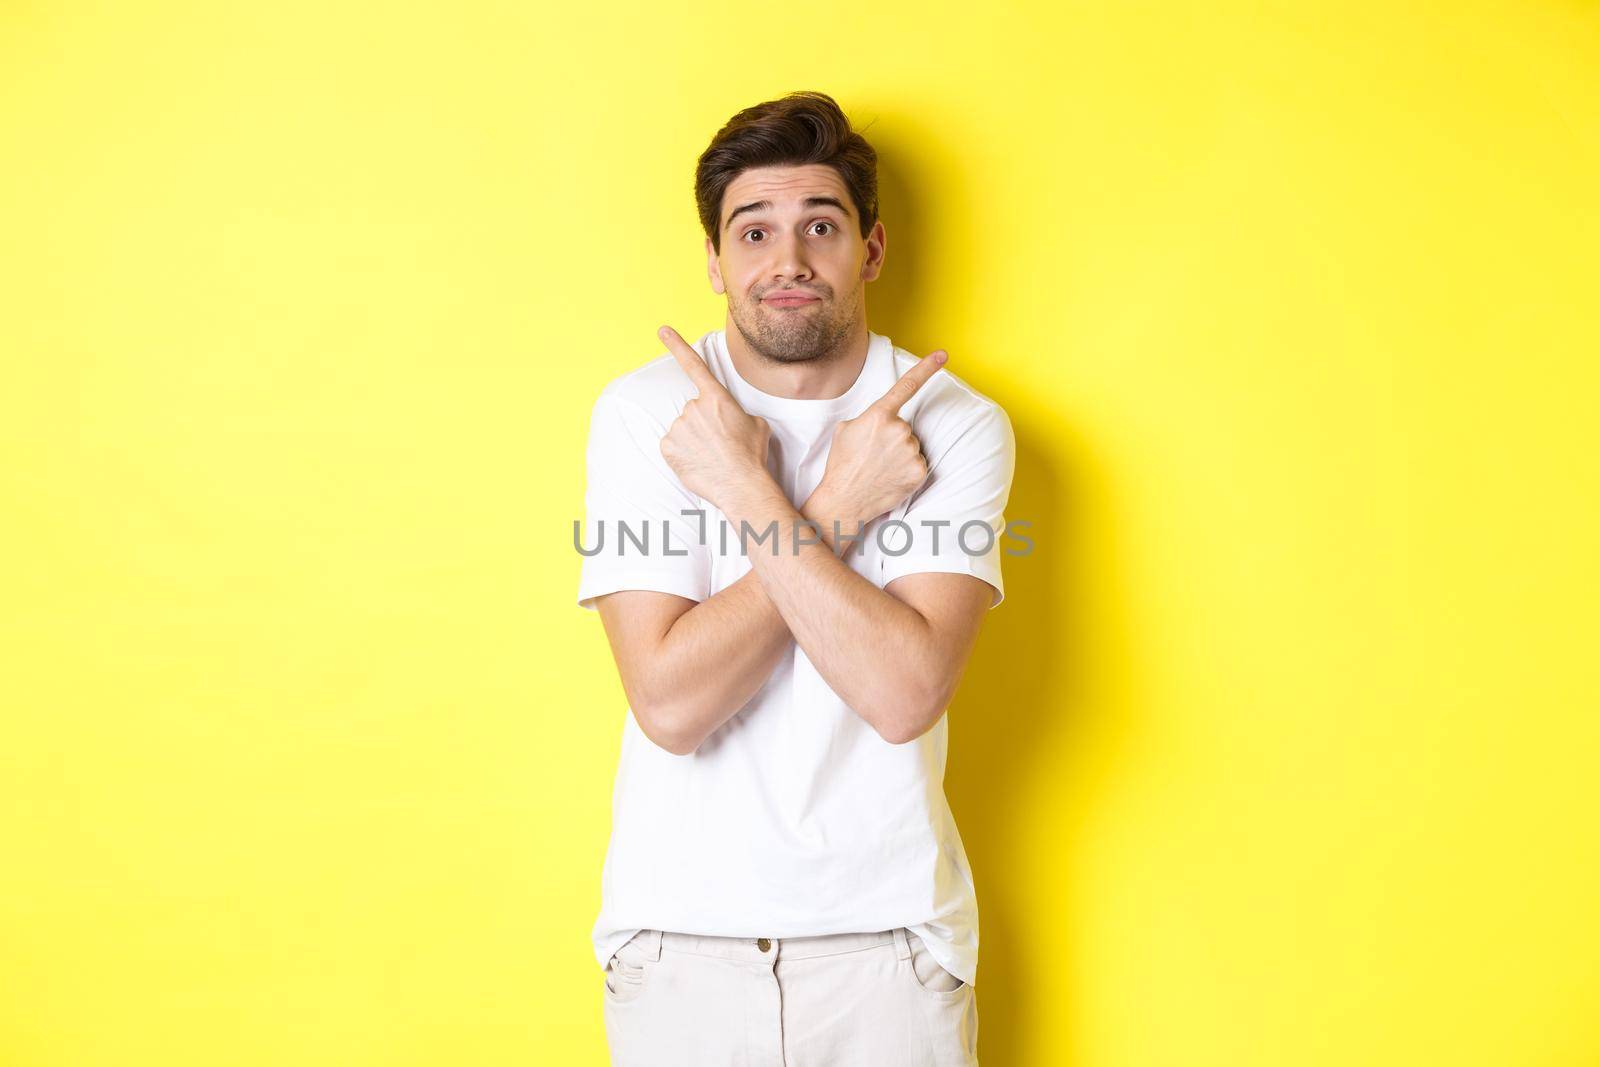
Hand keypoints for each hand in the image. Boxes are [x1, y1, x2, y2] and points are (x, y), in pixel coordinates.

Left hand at [656, 325, 774, 509]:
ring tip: (711, 455)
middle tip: (720, 442)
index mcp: (716, 398)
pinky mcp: (667, 447)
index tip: (662, 330)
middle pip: (694, 410)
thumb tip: (729, 419)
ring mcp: (678, 427)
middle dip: (704, 423)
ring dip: (693, 439)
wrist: (740, 484)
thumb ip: (736, 412)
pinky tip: (697, 462)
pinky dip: (682, 453)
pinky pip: (672, 446)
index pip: (694, 365)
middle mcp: (693, 407)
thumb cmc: (751, 454)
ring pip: (683, 428)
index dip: (677, 345)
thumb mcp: (756, 424)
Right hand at [814, 349, 947, 525]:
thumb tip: (883, 419)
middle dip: (892, 437)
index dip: (927, 367)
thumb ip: (869, 416)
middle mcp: (898, 429)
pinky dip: (907, 470)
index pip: (907, 385)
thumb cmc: (842, 464)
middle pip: (905, 426)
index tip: (943, 355)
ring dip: (900, 454)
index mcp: (879, 415)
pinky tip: (890, 478)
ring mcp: (911, 451)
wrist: (844, 500)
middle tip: (873, 454)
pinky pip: (918, 463)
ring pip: (912, 446)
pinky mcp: (919, 471)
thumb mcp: (845, 429)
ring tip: (880, 468)